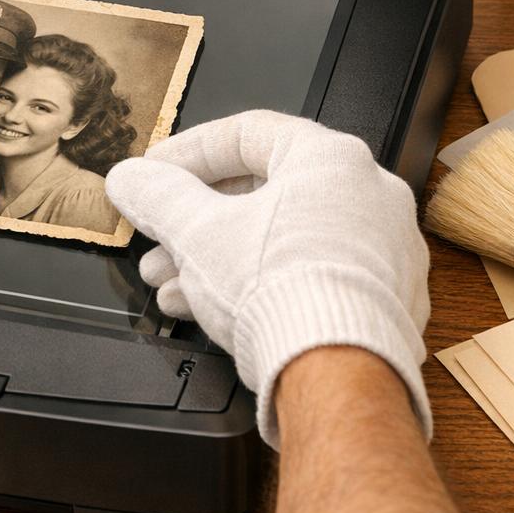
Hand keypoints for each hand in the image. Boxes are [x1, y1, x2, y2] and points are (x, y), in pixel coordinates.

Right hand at [105, 110, 430, 446]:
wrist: (338, 379)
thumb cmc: (285, 294)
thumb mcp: (195, 232)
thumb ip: (156, 196)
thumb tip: (132, 180)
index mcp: (330, 159)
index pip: (245, 133)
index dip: (186, 152)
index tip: (156, 173)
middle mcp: (367, 196)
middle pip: (260, 191)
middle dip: (195, 219)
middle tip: (159, 235)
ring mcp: (381, 250)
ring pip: (280, 237)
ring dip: (217, 256)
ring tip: (172, 283)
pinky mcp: (381, 300)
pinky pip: (305, 273)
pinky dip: (257, 282)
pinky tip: (210, 308)